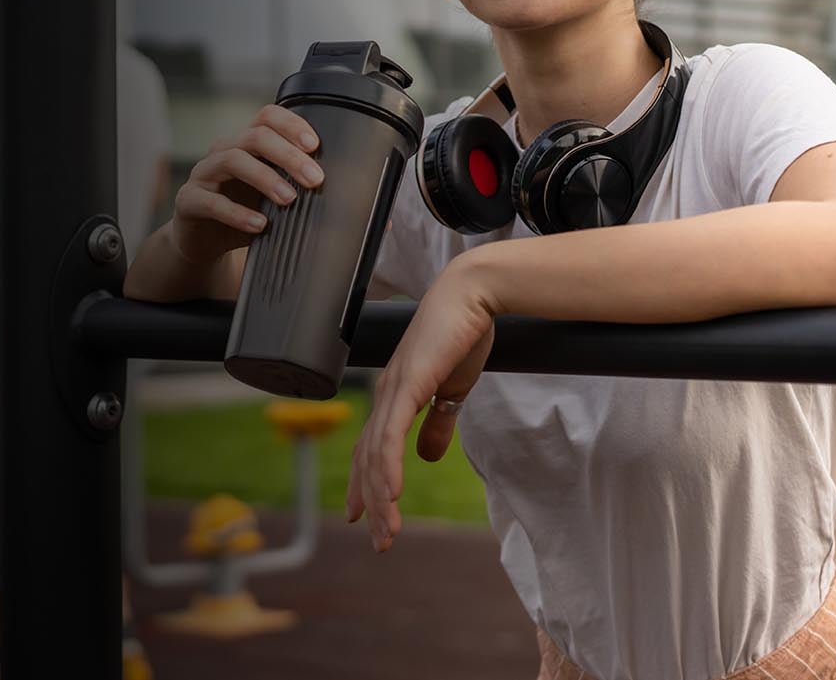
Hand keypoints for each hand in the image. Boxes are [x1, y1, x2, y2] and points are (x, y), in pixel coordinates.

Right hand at [170, 104, 323, 264]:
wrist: (203, 243)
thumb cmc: (244, 213)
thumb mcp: (272, 198)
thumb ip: (295, 187)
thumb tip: (343, 193)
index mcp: (246, 144)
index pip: (267, 117)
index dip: (292, 125)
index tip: (316, 145)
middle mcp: (224, 151)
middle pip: (255, 137)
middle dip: (288, 156)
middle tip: (315, 178)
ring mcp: (203, 174)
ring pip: (233, 160)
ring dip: (265, 178)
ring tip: (289, 200)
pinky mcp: (188, 201)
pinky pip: (211, 201)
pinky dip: (237, 213)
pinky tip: (259, 225)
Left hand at [345, 256, 498, 553]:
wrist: (474, 295)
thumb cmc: (465, 334)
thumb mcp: (454, 389)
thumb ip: (439, 422)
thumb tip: (427, 457)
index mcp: (395, 394)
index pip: (371, 447)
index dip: (364, 483)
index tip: (361, 515)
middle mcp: (386, 393)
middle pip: (367, 458)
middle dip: (371, 502)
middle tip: (379, 539)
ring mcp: (393, 389)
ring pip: (376, 455)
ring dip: (380, 497)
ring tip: (387, 530)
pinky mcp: (407, 384)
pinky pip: (390, 435)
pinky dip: (387, 467)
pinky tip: (391, 495)